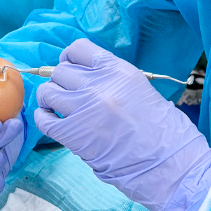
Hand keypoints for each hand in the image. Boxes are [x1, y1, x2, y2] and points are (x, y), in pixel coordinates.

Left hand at [34, 39, 210, 210]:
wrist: (168, 162)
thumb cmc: (162, 130)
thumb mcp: (140, 89)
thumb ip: (112, 79)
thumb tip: (85, 76)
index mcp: (117, 70)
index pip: (78, 49)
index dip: (70, 58)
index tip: (71, 68)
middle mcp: (97, 85)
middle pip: (60, 70)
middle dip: (61, 81)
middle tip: (68, 94)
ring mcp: (83, 109)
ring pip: (47, 91)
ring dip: (49, 99)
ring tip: (58, 109)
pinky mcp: (72, 135)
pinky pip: (43, 118)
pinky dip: (43, 118)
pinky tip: (52, 122)